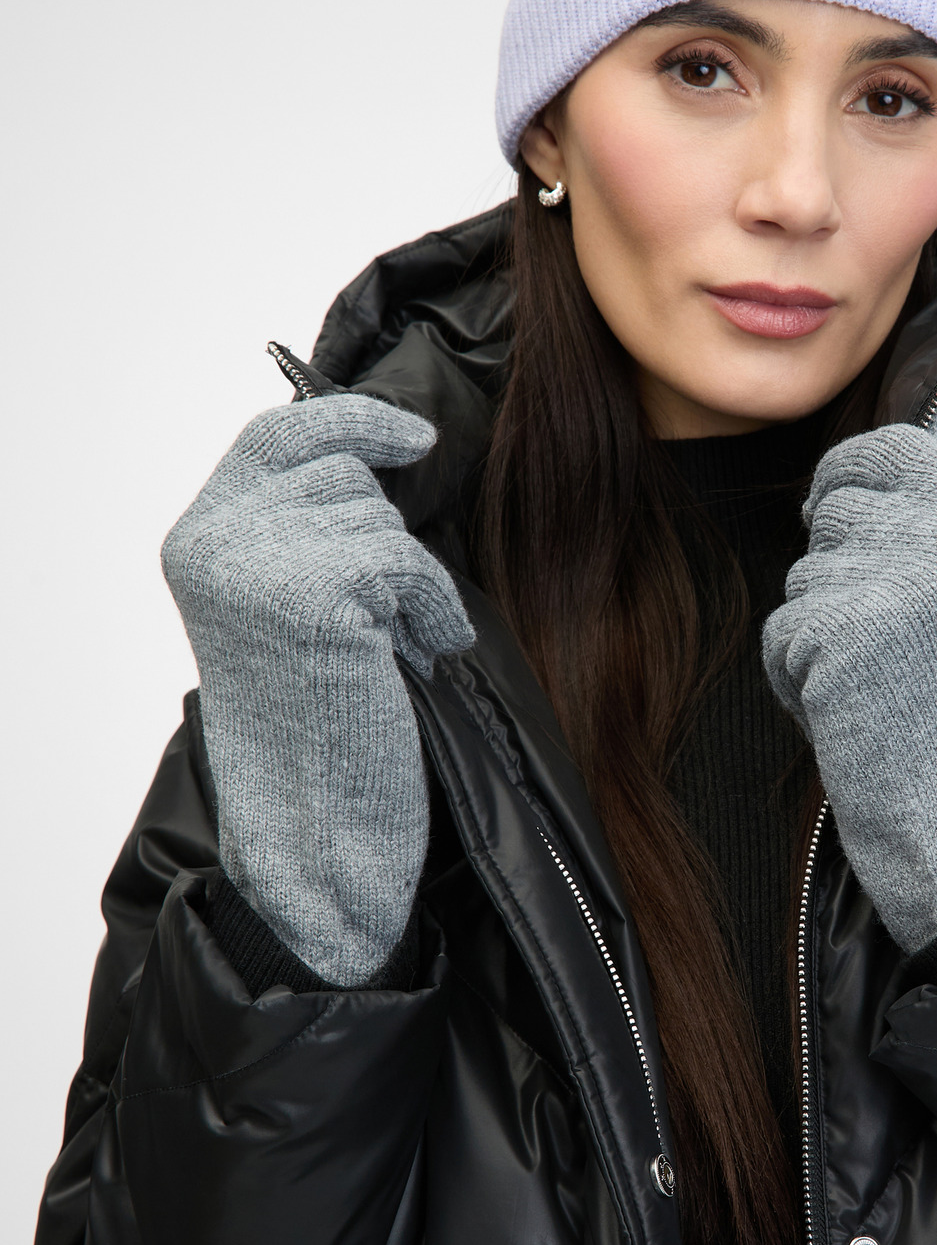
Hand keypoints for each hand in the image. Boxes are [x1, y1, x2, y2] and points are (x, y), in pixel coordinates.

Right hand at [161, 394, 473, 984]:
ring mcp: (253, 565)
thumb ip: (308, 526)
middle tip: (383, 615)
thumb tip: (383, 440)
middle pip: (341, 471)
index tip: (413, 437)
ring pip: (380, 516)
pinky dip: (431, 608)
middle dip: (385, 535)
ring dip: (409, 580)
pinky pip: (408, 562)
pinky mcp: (310, 594)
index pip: (276, 434)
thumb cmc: (325, 718)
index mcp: (197, 540)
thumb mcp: (294, 601)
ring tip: (388, 647)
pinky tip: (419, 654)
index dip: (350, 421)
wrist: (319, 823)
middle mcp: (210, 544)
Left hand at [761, 398, 936, 951]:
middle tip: (884, 636)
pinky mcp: (843, 639)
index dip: (849, 481)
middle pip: (831, 512)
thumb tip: (932, 406)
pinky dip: (797, 673)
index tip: (853, 526)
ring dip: (815, 628)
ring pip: (802, 576)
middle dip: (834, 567)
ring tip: (874, 679)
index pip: (889, 446)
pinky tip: (848, 707)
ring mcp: (896, 593)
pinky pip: (782, 629)